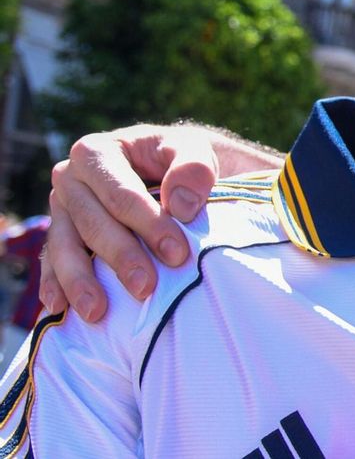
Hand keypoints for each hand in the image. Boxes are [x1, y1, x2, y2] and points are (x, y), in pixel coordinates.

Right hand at [42, 124, 274, 319]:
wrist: (172, 167)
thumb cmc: (182, 158)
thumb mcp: (195, 149)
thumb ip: (194, 167)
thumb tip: (180, 206)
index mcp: (97, 153)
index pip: (120, 193)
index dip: (148, 224)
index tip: (177, 253)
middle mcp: (70, 179)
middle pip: (92, 223)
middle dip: (120, 256)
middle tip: (146, 288)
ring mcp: (61, 210)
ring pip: (65, 246)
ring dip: (80, 281)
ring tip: (97, 312)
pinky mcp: (60, 235)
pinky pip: (51, 262)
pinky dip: (55, 284)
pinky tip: (59, 308)